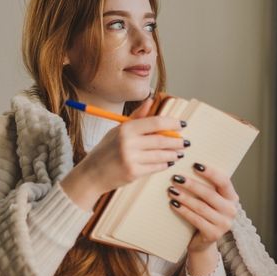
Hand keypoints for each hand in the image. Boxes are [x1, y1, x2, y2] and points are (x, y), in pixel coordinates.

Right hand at [66, 94, 189, 198]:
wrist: (91, 175)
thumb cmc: (105, 151)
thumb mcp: (118, 130)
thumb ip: (136, 117)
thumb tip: (150, 100)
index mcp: (125, 129)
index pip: (155, 122)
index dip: (172, 123)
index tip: (182, 124)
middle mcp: (128, 143)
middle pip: (161, 139)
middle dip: (177, 141)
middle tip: (185, 141)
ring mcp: (131, 159)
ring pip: (161, 155)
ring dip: (174, 154)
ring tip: (179, 152)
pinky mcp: (134, 173)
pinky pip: (156, 167)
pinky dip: (165, 164)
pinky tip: (169, 162)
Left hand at [167, 162, 238, 253]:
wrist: (202, 241)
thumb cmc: (204, 215)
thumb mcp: (208, 200)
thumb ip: (205, 186)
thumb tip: (185, 167)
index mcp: (232, 197)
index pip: (224, 181)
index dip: (210, 172)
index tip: (195, 164)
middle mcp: (231, 210)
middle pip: (210, 194)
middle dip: (191, 185)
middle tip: (176, 178)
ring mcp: (224, 224)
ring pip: (201, 207)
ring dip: (184, 198)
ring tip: (171, 190)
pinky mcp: (214, 234)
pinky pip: (196, 219)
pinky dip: (183, 211)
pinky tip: (174, 204)